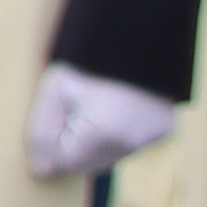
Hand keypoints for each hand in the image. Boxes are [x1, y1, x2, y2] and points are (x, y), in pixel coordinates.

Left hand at [27, 66, 180, 181]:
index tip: (60, 114)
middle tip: (76, 106)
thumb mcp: (54, 90)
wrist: (133, 35)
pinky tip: (113, 108)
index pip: (66, 165)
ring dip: (95, 141)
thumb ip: (41, 134)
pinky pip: (128, 146)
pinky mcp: (164, 132)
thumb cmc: (87, 60)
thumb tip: (42, 172)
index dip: (55, 142)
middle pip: (89, 165)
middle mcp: (133, 143)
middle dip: (74, 144)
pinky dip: (116, 135)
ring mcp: (153, 138)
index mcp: (104, 133)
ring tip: (95, 104)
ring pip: (109, 158)